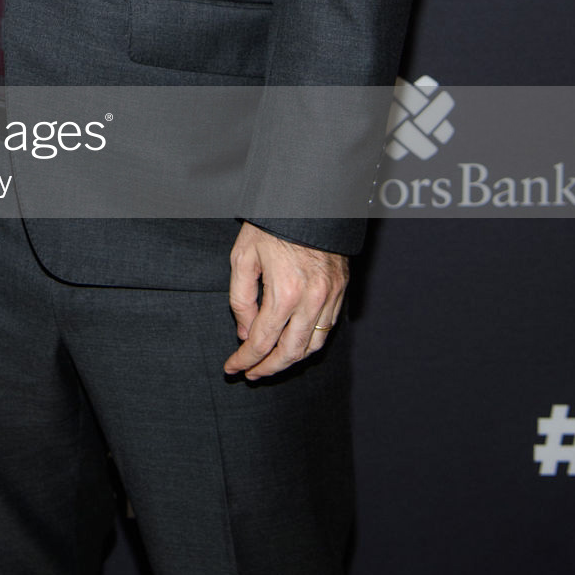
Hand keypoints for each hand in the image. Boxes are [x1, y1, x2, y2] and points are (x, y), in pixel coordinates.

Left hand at [224, 225, 348, 381]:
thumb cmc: (270, 224)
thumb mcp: (243, 257)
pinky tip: (293, 343)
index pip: (262, 340)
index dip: (245, 359)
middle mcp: (312, 300)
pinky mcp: (342, 291)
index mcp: (284, 292)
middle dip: (268, 368)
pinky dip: (309, 342)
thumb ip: (241, 300)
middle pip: (290, 352)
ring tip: (270, 362)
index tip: (233, 368)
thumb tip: (244, 333)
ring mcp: (331, 297)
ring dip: (290, 360)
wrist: (308, 201)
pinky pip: (327, 328)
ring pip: (313, 346)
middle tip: (251, 374)